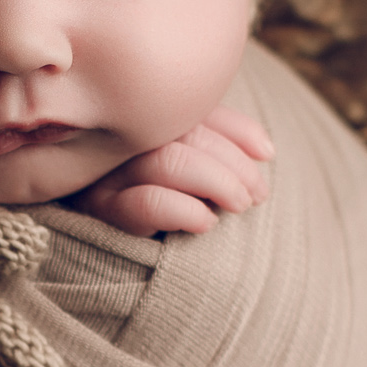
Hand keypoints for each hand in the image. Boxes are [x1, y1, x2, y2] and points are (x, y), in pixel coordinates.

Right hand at [72, 107, 274, 236]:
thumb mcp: (185, 176)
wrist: (100, 254)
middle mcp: (122, 138)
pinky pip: (145, 203)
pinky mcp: (100, 213)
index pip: (196, 111)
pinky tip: (206, 222)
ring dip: (216, 181)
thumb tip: (264, 150)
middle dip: (232, 162)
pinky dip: (183, 209)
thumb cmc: (153, 208)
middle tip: (256, 194)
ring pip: (168, 160)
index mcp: (142, 121)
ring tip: (240, 205)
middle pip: (185, 133)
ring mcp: (108, 172)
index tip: (267, 153)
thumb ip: (216, 152)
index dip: (237, 128)